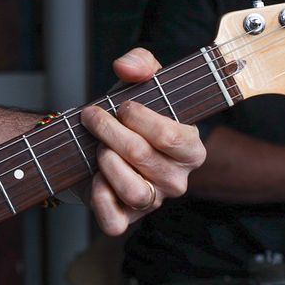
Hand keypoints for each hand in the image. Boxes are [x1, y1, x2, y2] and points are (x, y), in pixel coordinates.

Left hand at [78, 48, 205, 236]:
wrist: (100, 142)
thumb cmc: (128, 116)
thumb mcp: (139, 83)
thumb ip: (141, 63)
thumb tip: (126, 67)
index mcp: (191, 149)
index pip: (169, 135)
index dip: (138, 117)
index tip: (122, 105)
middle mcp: (177, 180)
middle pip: (141, 156)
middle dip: (109, 130)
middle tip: (94, 117)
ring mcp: (153, 202)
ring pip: (133, 190)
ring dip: (106, 162)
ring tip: (99, 148)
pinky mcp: (127, 219)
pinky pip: (114, 220)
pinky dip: (99, 198)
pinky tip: (94, 177)